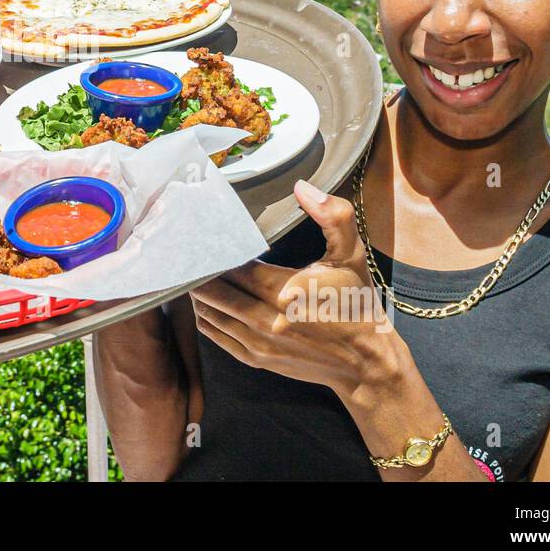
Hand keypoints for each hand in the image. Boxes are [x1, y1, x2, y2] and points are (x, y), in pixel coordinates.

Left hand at [190, 178, 401, 397]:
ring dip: (195, 292)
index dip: (214, 248)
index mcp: (284, 290)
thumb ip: (333, 216)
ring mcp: (258, 343)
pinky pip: (215, 334)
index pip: (233, 265)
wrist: (367, 363)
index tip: (201, 231)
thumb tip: (302, 187)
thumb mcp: (352, 255)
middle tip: (182, 248)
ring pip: (209, 312)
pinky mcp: (256, 358)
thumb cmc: (356, 303)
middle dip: (196, 269)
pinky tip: (199, 299)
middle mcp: (266, 319)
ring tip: (186, 270)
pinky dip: (203, 315)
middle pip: (214, 289)